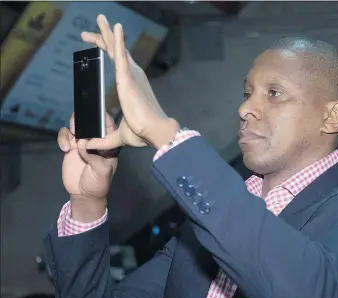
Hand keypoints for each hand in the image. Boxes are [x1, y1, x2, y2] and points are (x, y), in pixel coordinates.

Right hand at [59, 113, 118, 221]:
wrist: (84, 194)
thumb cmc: (99, 183)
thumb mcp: (102, 172)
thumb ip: (94, 158)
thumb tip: (83, 144)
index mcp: (109, 144)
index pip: (108, 125)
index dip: (103, 117)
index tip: (96, 115)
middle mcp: (95, 140)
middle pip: (90, 121)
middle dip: (84, 118)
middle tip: (79, 127)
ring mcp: (82, 142)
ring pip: (76, 124)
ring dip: (73, 126)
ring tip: (73, 135)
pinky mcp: (70, 146)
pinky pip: (64, 135)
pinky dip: (62, 138)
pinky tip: (64, 149)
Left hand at [81, 15, 178, 150]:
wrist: (154, 132)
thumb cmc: (142, 133)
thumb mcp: (117, 135)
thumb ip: (103, 139)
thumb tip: (88, 145)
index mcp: (131, 85)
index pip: (116, 63)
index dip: (105, 51)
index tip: (93, 44)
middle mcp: (132, 76)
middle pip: (115, 51)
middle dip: (104, 37)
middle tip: (95, 24)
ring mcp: (131, 75)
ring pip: (116, 48)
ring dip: (108, 33)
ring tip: (100, 18)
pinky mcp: (128, 77)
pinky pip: (120, 54)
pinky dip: (117, 40)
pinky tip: (114, 27)